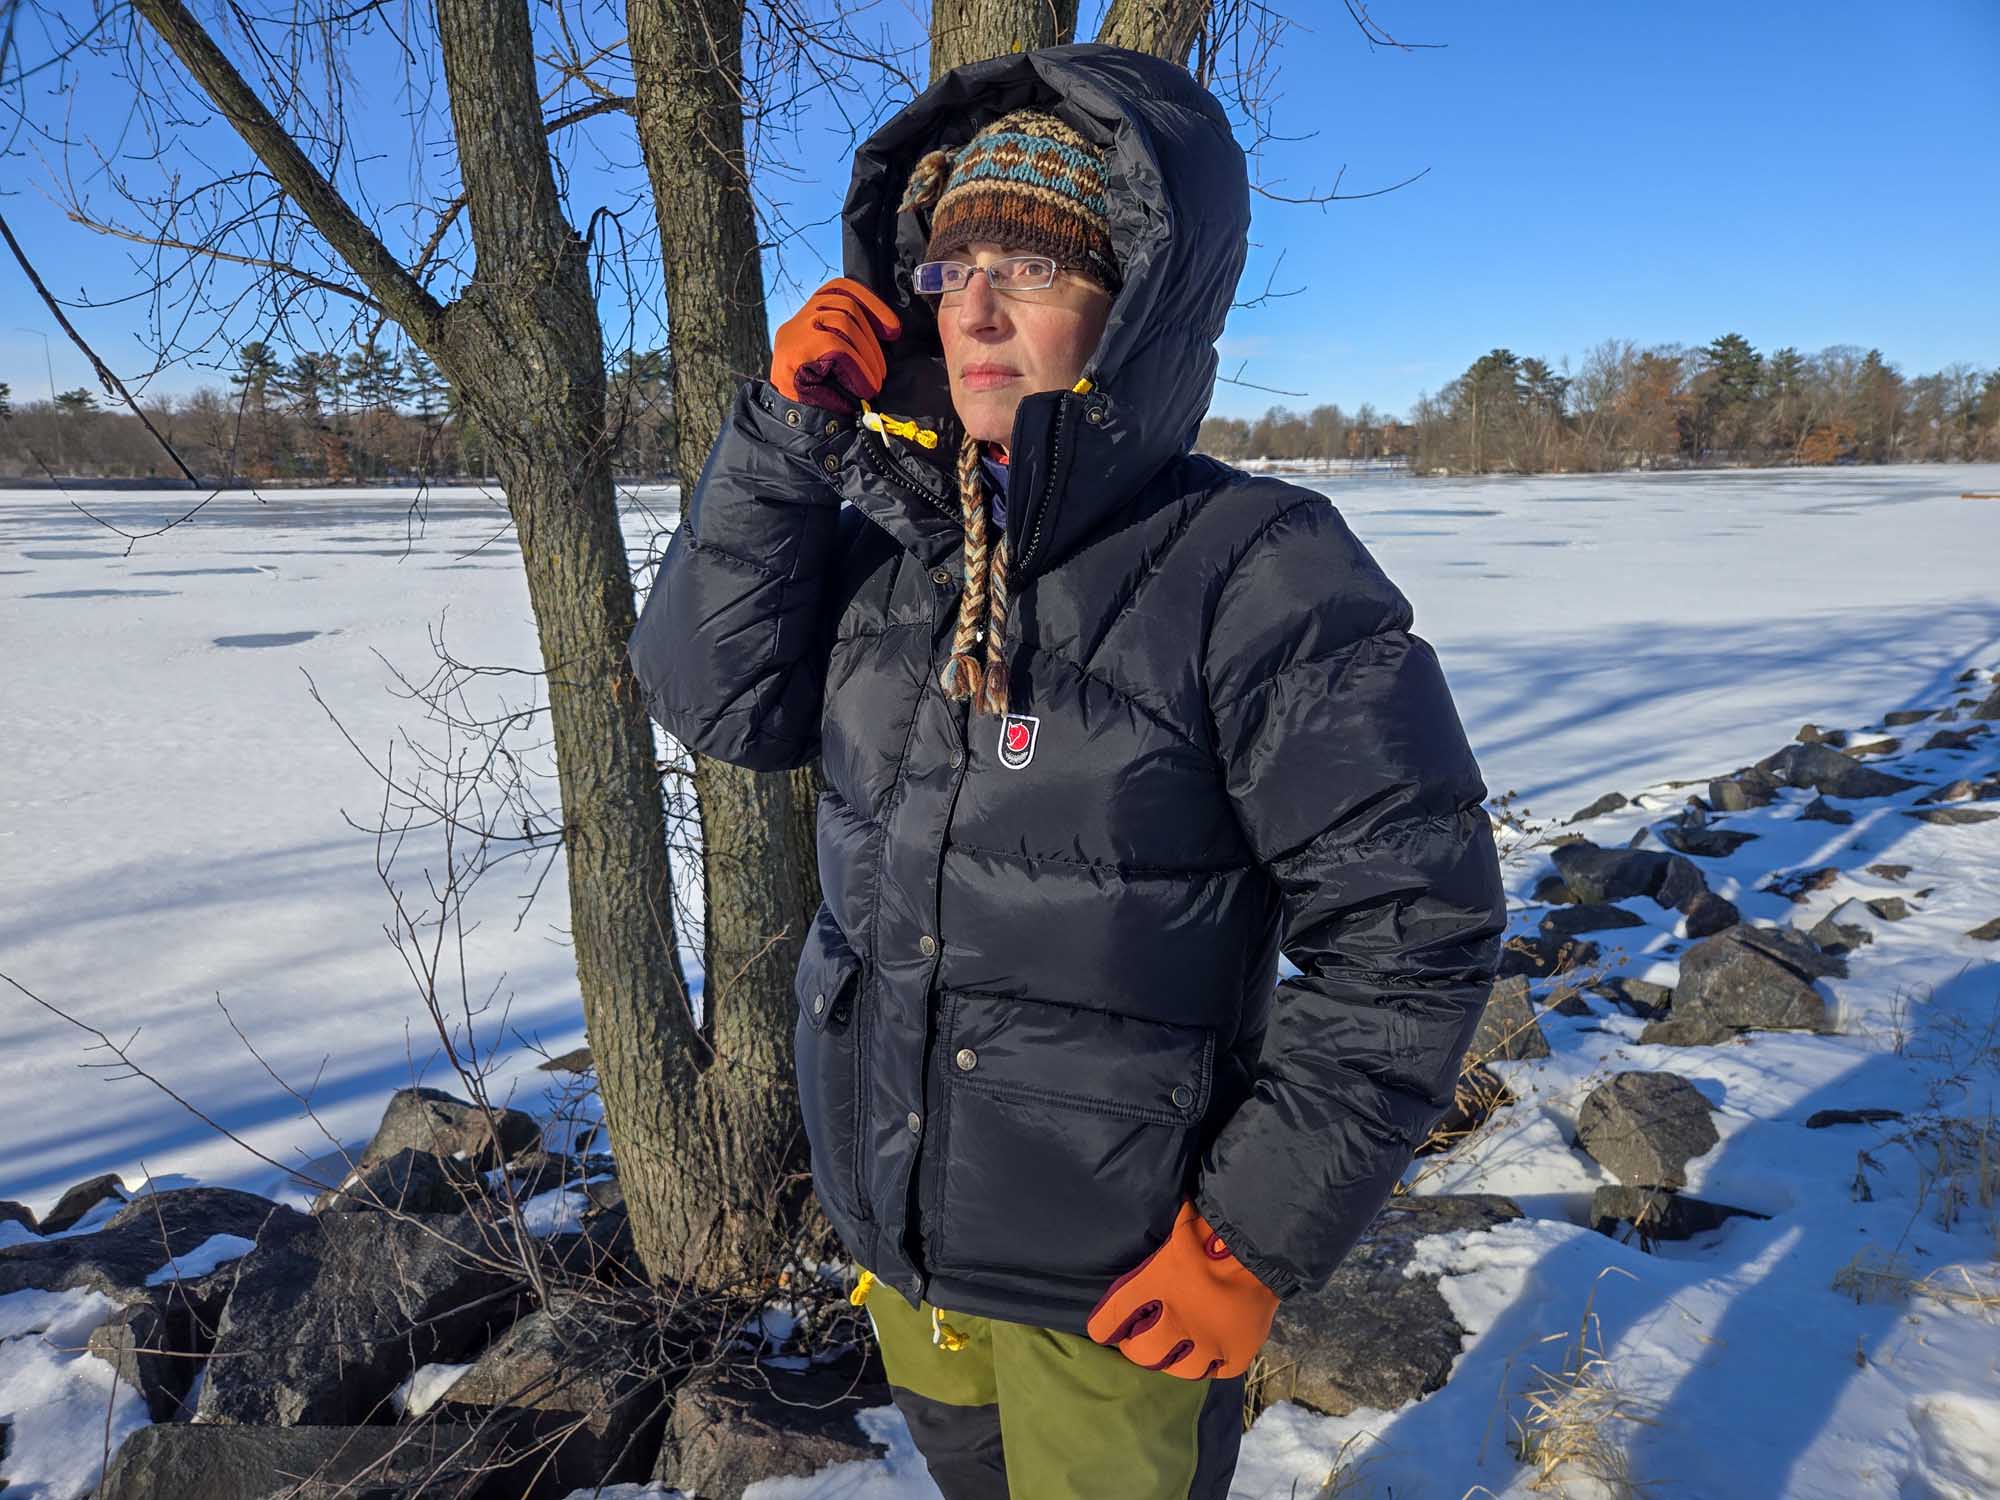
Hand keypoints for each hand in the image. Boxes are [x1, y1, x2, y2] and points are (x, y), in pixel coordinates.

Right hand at [770, 277, 901, 413]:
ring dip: (868, 355)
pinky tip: (865, 388)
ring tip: (875, 381)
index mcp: (808, 317)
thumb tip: (887, 330)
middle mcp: (799, 319)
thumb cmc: (820, 394)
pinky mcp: (797, 348)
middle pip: (845, 304)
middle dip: (872, 335)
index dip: (870, 302)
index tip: (892, 328)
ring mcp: (796, 331)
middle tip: (882, 370)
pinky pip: (838, 347)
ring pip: (843, 321)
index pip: (838, 288)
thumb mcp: (836, 359)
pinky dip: (858, 368)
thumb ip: (851, 337)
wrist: (792, 424)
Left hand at [1085, 1200, 1278, 1380]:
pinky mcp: (1235, 1355)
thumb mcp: (1170, 1232)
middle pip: (1142, 1352)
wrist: (1262, 1242)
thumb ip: (1151, 1250)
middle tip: (1140, 1339)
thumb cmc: (1212, 1227)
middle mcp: (1177, 1319)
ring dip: (1171, 1358)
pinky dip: (1209, 1361)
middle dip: (1137, 1347)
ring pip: (1177, 1368)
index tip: (1103, 1331)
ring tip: (1173, 1348)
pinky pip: (1214, 1370)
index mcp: (1154, 1285)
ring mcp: (1208, 1341)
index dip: (1104, 1327)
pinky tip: (1208, 1350)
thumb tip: (1131, 1237)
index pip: (1111, 1319)